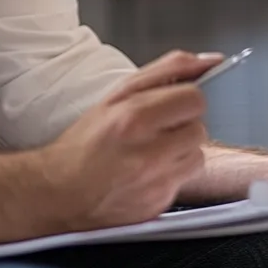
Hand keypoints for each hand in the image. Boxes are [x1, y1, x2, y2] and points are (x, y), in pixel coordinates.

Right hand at [36, 50, 221, 231]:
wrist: (57, 192)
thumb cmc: (86, 141)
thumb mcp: (118, 93)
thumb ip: (168, 70)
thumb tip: (210, 61)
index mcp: (135, 117)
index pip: (195, 98)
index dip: (184, 99)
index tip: (170, 105)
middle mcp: (148, 153)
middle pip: (199, 128)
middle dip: (182, 126)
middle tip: (156, 130)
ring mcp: (155, 184)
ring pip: (198, 157)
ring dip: (181, 152)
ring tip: (152, 152)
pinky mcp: (158, 207)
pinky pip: (184, 183)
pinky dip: (171, 175)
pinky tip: (147, 173)